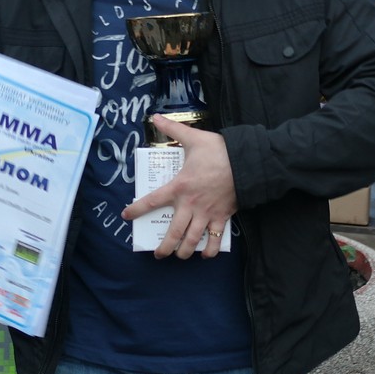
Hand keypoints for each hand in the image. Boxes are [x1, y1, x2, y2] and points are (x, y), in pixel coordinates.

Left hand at [120, 116, 236, 259]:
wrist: (248, 162)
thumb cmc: (220, 151)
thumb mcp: (194, 138)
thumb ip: (173, 129)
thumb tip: (156, 117)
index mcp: (180, 186)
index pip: (153, 201)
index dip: (137, 209)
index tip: (126, 215)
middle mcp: (191, 204)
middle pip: (174, 232)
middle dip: (164, 247)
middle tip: (158, 254)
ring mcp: (207, 213)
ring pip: (193, 240)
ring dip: (184, 252)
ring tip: (178, 257)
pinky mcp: (223, 217)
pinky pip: (215, 238)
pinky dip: (210, 249)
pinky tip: (204, 254)